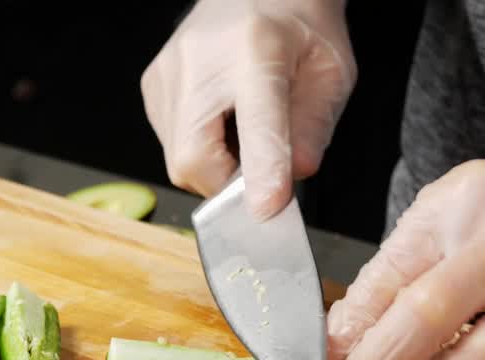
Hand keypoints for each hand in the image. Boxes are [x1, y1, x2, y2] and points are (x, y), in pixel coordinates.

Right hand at [140, 0, 355, 217]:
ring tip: (243, 134)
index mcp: (256, 48)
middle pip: (194, 157)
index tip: (267, 207)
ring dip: (216, 168)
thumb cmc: (297, 26)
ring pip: (180, 161)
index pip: (256, 121)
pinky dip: (201, 152)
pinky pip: (171, 146)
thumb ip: (313, 129)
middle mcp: (199, 61)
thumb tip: (290, 179)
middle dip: (228, 185)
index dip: (262, 169)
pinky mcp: (152, 88)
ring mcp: (167, 75)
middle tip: (261, 175)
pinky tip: (221, 123)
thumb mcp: (331, 72)